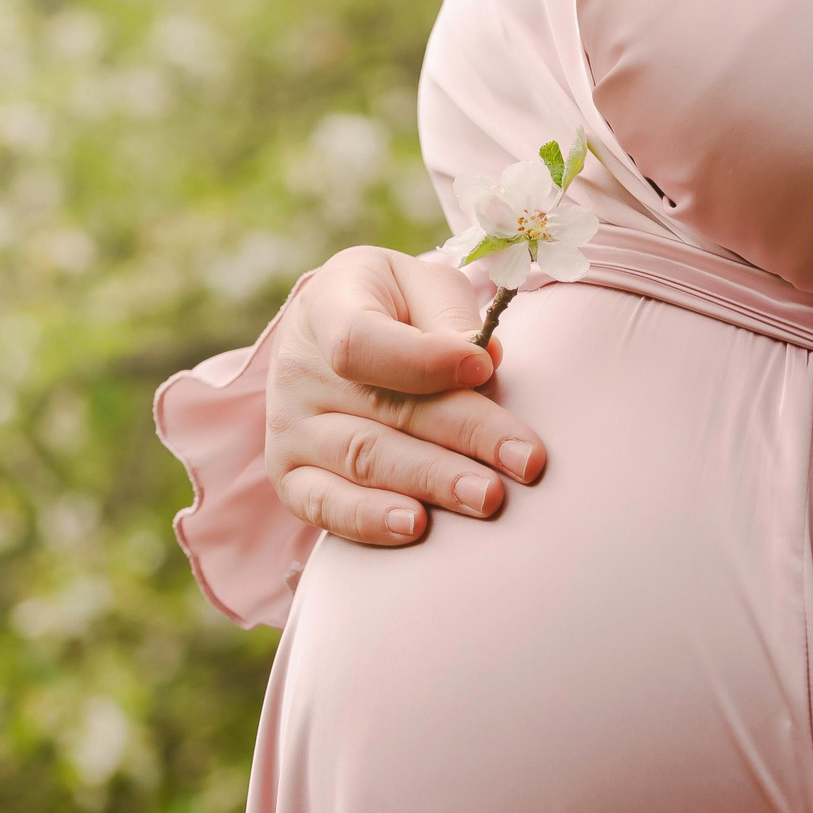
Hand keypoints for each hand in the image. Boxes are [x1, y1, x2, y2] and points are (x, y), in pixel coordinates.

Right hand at [265, 246, 548, 545]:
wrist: (335, 333)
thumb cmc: (394, 307)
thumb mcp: (421, 285)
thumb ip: (449, 316)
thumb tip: (485, 361)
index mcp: (328, 308)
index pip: (361, 341)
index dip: (424, 359)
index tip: (485, 367)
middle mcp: (298, 370)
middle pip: (382, 409)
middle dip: (462, 436)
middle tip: (524, 460)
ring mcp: (289, 427)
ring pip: (364, 460)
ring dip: (431, 482)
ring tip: (488, 497)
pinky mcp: (290, 474)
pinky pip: (323, 505)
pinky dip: (368, 520)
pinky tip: (414, 527)